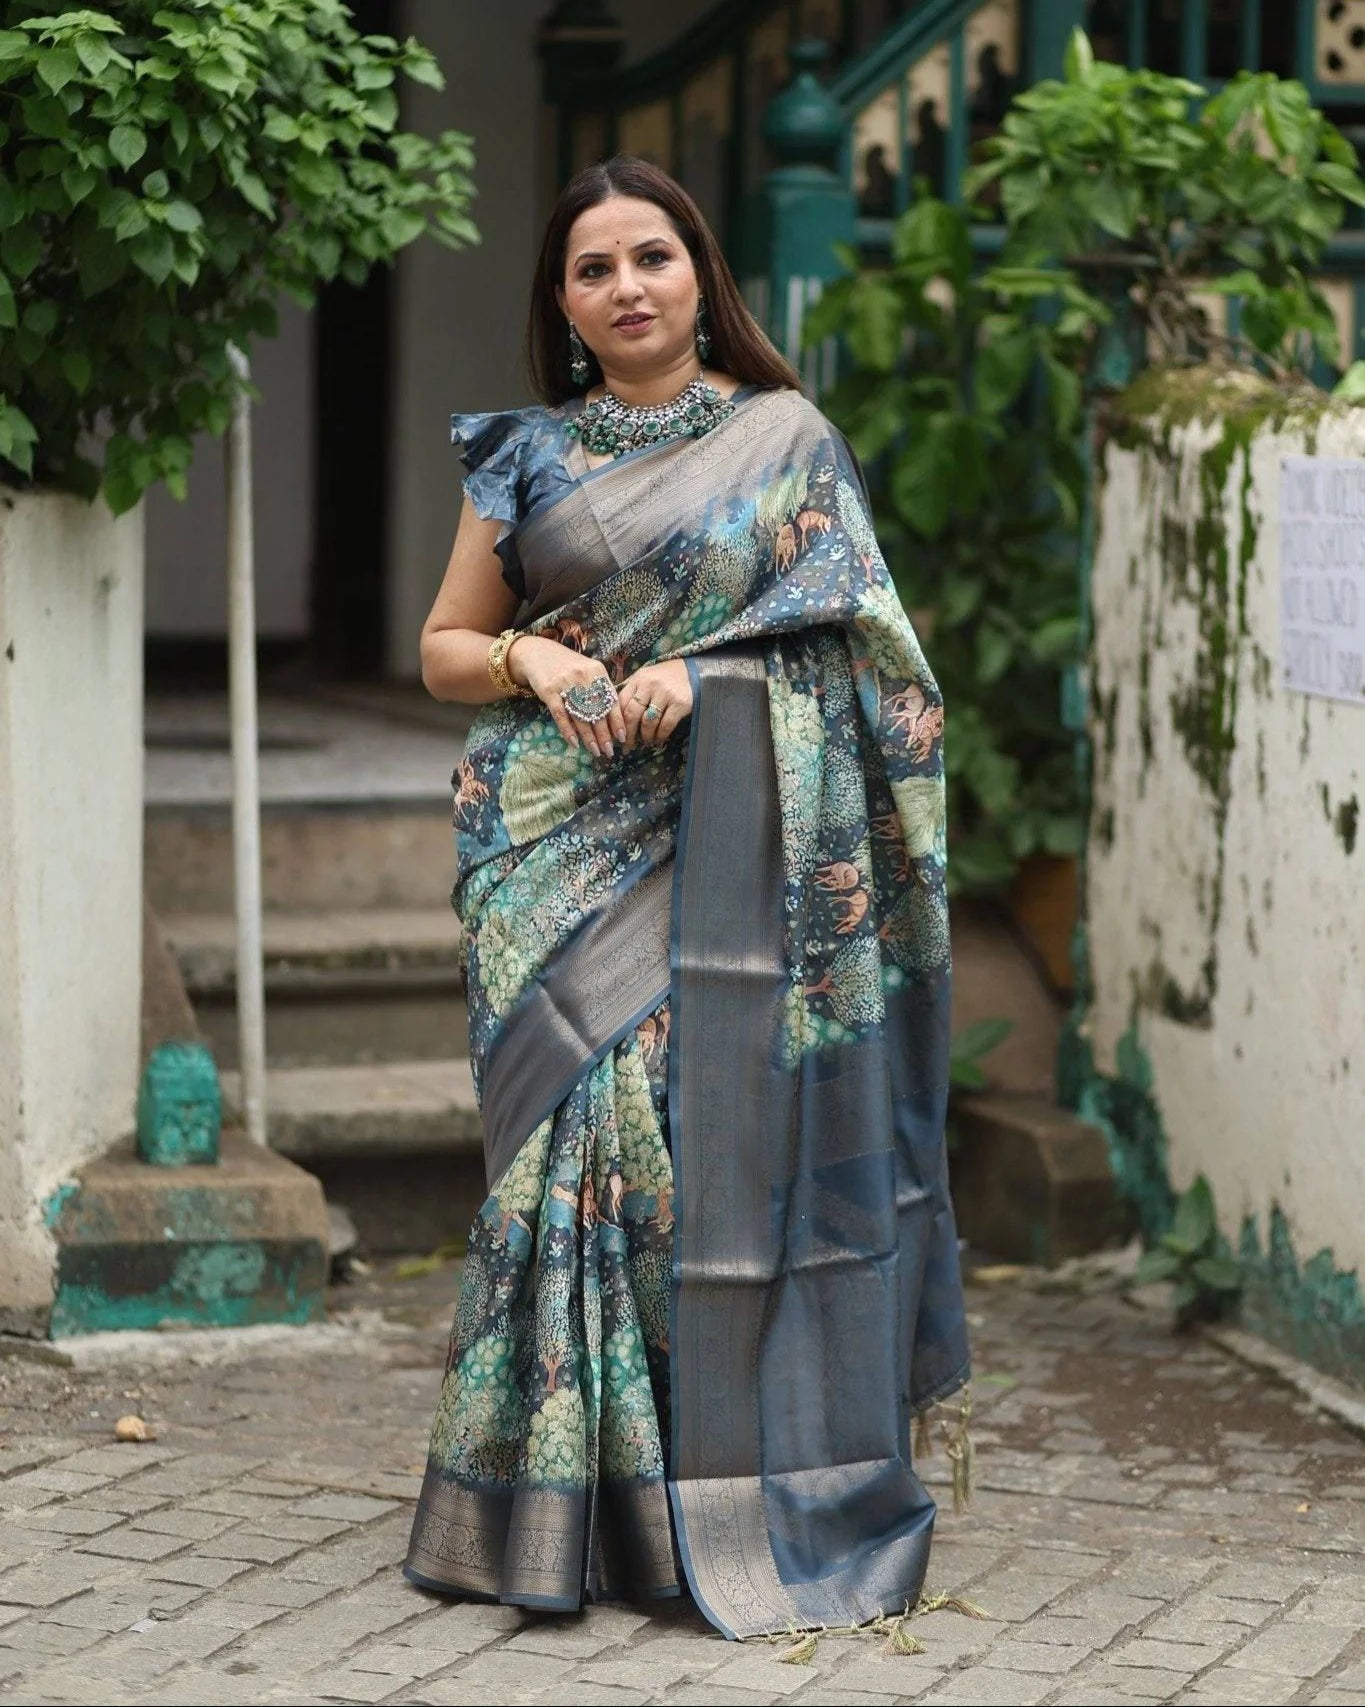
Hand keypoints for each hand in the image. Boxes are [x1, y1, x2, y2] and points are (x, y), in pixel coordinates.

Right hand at [508, 635, 624, 758]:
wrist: (536, 652)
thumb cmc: (566, 666)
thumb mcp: (587, 670)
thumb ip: (600, 689)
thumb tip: (613, 719)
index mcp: (597, 671)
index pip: (612, 700)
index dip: (618, 721)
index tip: (622, 738)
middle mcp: (583, 677)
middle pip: (597, 711)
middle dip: (604, 735)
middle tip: (609, 751)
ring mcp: (565, 683)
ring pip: (581, 716)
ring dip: (589, 737)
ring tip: (595, 751)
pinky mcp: (549, 690)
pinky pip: (561, 715)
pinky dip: (568, 731)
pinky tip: (574, 743)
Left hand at [618, 659, 692, 749]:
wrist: (692, 671)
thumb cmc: (664, 678)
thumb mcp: (645, 680)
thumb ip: (632, 695)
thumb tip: (618, 722)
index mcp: (638, 679)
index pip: (620, 703)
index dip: (616, 723)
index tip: (616, 736)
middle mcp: (649, 685)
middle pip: (632, 714)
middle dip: (628, 734)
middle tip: (627, 746)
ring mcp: (665, 694)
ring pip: (648, 722)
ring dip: (646, 736)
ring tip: (646, 742)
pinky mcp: (680, 703)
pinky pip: (666, 725)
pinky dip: (660, 736)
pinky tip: (659, 739)